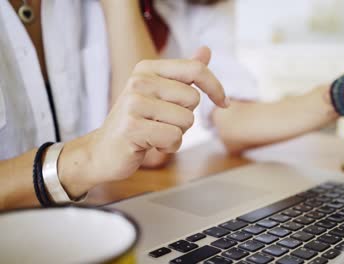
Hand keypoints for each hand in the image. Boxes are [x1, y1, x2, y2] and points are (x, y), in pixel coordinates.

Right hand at [59, 47, 227, 195]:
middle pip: (193, 99)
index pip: (195, 69)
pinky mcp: (132, 127)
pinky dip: (168, 147)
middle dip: (185, 117)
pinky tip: (150, 145)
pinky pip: (174, 138)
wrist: (103, 150)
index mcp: (147, 68)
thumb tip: (206, 50)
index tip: (223, 103)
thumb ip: (184, 73)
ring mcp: (133, 103)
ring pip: (186, 121)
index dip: (215, 87)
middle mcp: (139, 80)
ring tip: (155, 133)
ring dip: (177, 134)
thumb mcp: (160, 93)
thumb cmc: (137, 121)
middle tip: (162, 122)